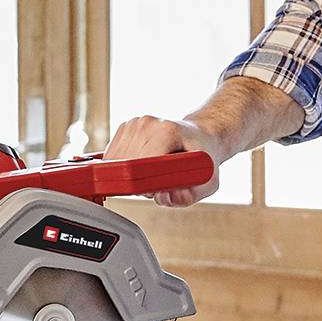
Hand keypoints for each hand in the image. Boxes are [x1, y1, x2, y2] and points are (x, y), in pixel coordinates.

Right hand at [105, 115, 225, 206]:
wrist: (200, 136)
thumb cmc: (204, 158)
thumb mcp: (208, 182)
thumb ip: (188, 196)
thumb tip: (163, 197)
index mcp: (168, 131)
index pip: (140, 165)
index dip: (144, 185)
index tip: (155, 190)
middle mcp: (148, 123)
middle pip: (126, 166)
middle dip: (139, 183)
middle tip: (160, 182)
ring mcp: (134, 123)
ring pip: (116, 162)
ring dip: (131, 176)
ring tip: (154, 172)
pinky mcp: (125, 127)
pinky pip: (112, 157)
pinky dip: (125, 167)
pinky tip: (144, 164)